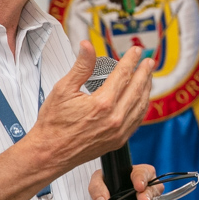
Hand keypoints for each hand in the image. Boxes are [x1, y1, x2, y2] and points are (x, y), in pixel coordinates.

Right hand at [29, 42, 154, 176]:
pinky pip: (137, 120)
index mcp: (102, 103)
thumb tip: (87, 47)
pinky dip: (142, 106)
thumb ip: (80, 66)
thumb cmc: (54, 124)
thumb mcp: (63, 89)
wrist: (50, 153)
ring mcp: (119, 132)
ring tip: (148, 76)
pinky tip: (142, 99)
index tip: (136, 51)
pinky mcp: (118, 141)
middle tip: (148, 61)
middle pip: (137, 89)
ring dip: (146, 88)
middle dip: (144, 72)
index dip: (131, 60)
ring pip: (141, 105)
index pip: (123, 75)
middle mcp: (114, 118)